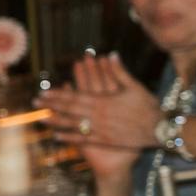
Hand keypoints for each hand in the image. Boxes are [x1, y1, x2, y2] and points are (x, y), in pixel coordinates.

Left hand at [46, 51, 162, 153]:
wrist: (159, 129)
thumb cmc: (148, 107)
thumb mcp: (135, 87)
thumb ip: (119, 72)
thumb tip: (110, 55)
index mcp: (104, 101)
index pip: (75, 96)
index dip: (58, 95)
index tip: (44, 92)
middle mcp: (98, 116)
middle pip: (70, 110)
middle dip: (51, 106)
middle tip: (35, 103)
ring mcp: (101, 130)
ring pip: (73, 125)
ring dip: (55, 122)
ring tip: (40, 119)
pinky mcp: (105, 141)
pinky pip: (84, 139)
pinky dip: (69, 138)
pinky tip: (57, 137)